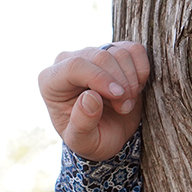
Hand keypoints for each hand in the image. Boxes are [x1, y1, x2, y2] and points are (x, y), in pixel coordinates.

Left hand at [38, 42, 150, 160]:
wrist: (108, 135)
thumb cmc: (90, 140)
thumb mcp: (83, 142)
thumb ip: (82, 124)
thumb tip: (90, 97)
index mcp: (50, 81)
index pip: (75, 66)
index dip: (101, 78)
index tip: (119, 96)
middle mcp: (67, 61)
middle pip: (100, 56)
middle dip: (119, 83)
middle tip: (124, 108)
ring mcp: (92, 53)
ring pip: (119, 52)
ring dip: (131, 81)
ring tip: (126, 104)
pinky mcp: (114, 51)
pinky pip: (134, 49)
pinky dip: (141, 69)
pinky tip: (136, 89)